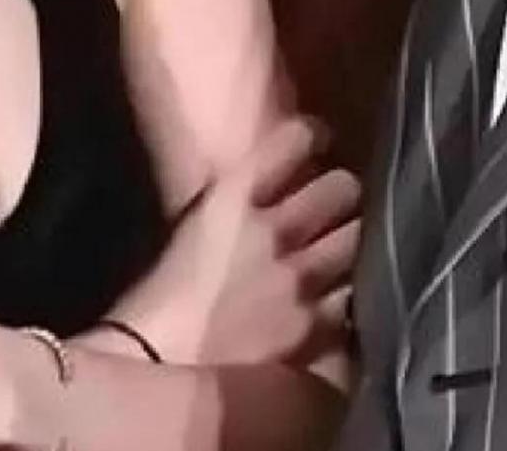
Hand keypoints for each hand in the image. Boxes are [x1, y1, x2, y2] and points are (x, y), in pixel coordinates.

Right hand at [111, 114, 360, 368]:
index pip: (295, 140)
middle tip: (337, 203)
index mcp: (229, 199)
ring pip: (357, 240)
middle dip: (342, 192)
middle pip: (340, 187)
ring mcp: (299, 283)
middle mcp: (273, 230)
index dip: (313, 135)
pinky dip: (346, 297)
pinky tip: (337, 300)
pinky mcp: (314, 331)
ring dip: (351, 242)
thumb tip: (266, 199)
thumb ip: (231, 210)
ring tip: (343, 250)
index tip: (317, 139)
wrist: (149, 372)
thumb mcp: (188, 233)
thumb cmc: (152, 304)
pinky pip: (351, 301)